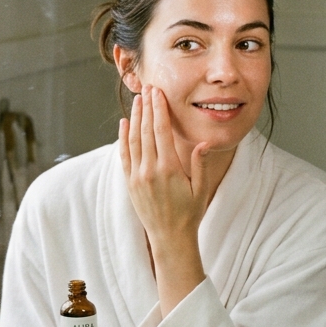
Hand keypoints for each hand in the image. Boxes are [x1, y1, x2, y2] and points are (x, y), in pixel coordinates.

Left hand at [119, 85, 208, 313]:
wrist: (169, 237)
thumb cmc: (189, 214)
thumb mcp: (200, 189)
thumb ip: (200, 164)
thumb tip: (203, 143)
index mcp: (169, 169)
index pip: (161, 131)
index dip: (158, 110)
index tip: (157, 93)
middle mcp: (150, 170)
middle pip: (145, 131)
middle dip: (146, 108)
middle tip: (147, 88)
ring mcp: (137, 176)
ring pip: (133, 140)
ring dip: (135, 118)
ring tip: (137, 100)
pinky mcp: (130, 183)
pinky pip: (124, 156)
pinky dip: (123, 138)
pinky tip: (124, 124)